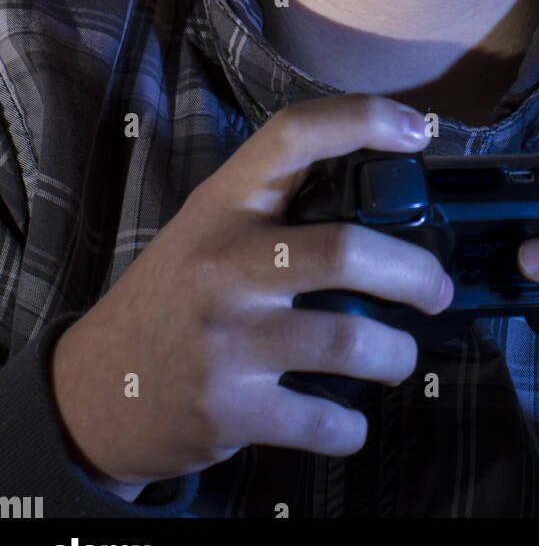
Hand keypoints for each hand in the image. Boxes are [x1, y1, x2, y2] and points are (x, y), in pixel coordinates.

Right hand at [49, 95, 451, 492]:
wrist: (96, 388)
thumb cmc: (173, 298)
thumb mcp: (207, 228)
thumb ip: (275, 207)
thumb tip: (382, 195)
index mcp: (222, 205)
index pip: (294, 135)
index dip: (364, 119)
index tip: (416, 131)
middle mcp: (223, 264)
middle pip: (347, 250)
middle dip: (415, 274)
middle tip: (435, 289)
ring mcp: (226, 339)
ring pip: (351, 341)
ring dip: (396, 355)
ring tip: (398, 355)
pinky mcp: (228, 408)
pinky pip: (323, 420)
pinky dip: (351, 426)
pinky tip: (348, 418)